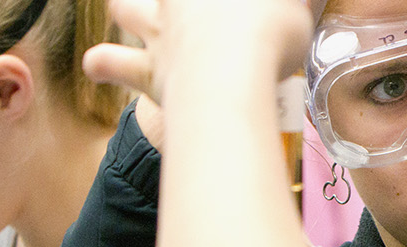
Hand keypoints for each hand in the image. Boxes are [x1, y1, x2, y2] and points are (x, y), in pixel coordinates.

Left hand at [83, 0, 312, 102]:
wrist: (230, 79)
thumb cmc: (269, 35)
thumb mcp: (298, 7)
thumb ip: (299, 3)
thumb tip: (307, 0)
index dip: (220, 3)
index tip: (228, 6)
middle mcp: (179, 1)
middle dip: (153, 0)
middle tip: (172, 8)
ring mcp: (159, 31)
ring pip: (124, 7)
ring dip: (126, 8)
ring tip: (130, 11)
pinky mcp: (147, 71)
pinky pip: (110, 62)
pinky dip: (103, 62)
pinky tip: (99, 64)